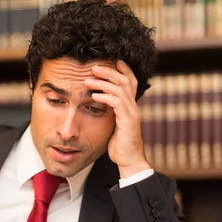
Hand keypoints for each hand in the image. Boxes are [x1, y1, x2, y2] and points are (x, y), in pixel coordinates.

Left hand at [84, 60, 150, 177]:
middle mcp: (133, 106)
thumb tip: (98, 103)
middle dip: (109, 71)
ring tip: (88, 80)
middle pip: (125, 80)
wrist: (129, 160)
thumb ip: (110, 113)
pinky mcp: (127, 121)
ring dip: (103, 82)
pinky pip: (116, 103)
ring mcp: (131, 113)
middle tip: (93, 66)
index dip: (122, 70)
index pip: (130, 81)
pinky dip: (104, 97)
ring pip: (120, 89)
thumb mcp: (113, 125)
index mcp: (130, 106)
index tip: (110, 61)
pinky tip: (93, 96)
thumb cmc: (120, 145)